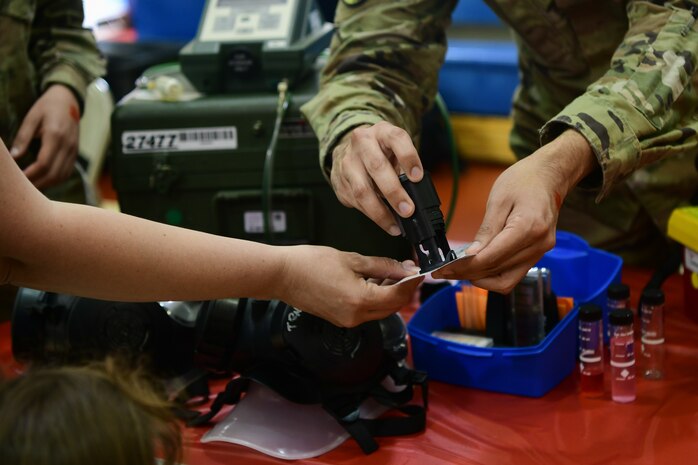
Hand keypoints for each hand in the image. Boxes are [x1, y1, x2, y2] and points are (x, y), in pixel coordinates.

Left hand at [11, 84, 80, 188]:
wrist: (69, 100)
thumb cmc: (47, 107)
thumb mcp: (31, 117)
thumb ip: (23, 137)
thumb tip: (14, 156)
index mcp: (55, 135)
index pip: (44, 163)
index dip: (31, 175)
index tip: (19, 181)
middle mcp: (67, 146)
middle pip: (54, 173)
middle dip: (38, 184)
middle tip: (23, 190)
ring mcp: (74, 151)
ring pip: (62, 175)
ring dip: (47, 184)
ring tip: (32, 188)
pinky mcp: (75, 153)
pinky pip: (67, 172)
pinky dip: (55, 180)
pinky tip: (44, 181)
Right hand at [277, 245, 422, 326]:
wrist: (281, 275)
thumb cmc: (309, 264)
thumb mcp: (352, 259)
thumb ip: (382, 266)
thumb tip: (405, 268)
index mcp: (360, 301)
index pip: (398, 296)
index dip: (412, 282)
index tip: (420, 270)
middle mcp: (355, 316)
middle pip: (392, 306)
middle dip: (404, 289)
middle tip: (409, 270)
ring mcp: (347, 320)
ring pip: (379, 310)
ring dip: (389, 293)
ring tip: (392, 272)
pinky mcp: (340, 318)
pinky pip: (366, 310)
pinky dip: (375, 297)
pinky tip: (375, 281)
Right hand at [331, 122, 423, 234]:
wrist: (350, 149)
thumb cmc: (380, 151)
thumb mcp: (395, 149)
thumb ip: (404, 166)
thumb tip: (415, 194)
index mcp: (382, 132)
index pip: (396, 139)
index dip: (408, 157)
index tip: (417, 177)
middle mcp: (362, 143)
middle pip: (377, 167)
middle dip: (394, 192)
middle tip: (408, 210)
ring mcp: (347, 162)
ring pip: (362, 190)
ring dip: (380, 212)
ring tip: (394, 226)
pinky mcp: (339, 180)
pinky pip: (355, 202)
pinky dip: (371, 215)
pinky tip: (383, 221)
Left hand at [433, 130, 596, 292]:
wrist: (549, 175)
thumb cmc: (523, 181)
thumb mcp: (498, 200)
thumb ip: (486, 230)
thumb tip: (470, 255)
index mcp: (528, 228)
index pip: (492, 258)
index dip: (466, 267)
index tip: (446, 269)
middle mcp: (538, 244)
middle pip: (497, 270)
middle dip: (469, 273)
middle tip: (446, 271)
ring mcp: (541, 251)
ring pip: (507, 279)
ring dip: (482, 278)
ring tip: (459, 271)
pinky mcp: (538, 254)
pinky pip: (514, 273)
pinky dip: (495, 275)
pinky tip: (478, 268)